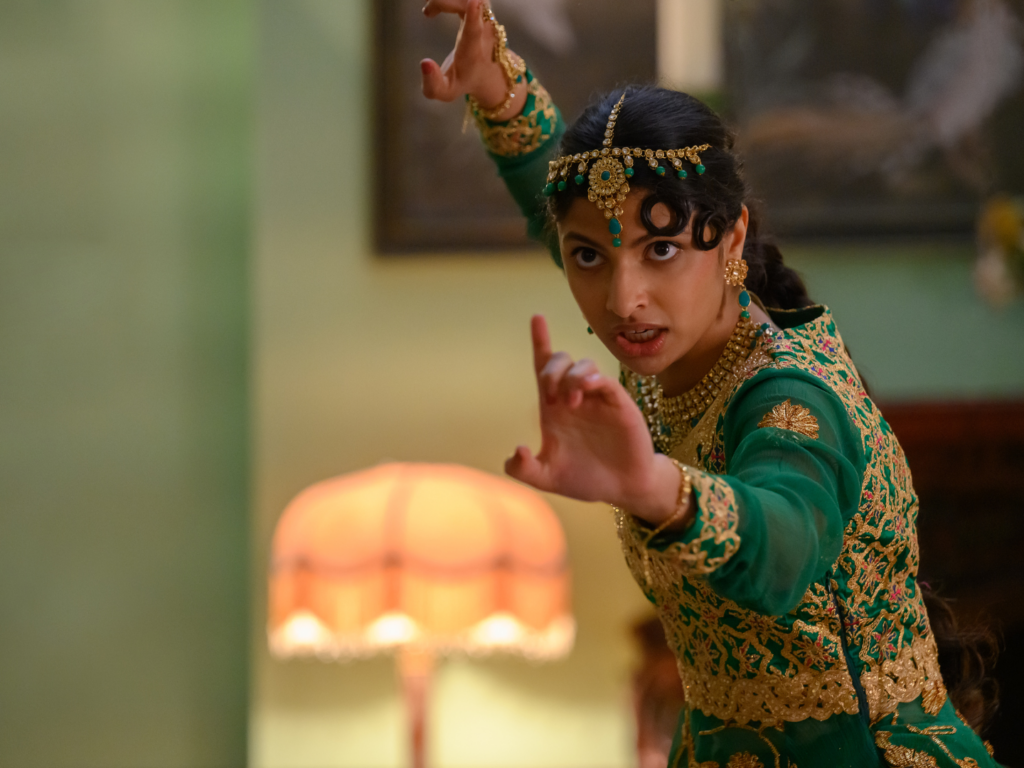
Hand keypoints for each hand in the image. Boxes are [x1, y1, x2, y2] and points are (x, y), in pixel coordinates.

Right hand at [420, 0, 526, 117]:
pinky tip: (434, 7)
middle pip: (468, 4)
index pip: (475, 30)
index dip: (473, 15)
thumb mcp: (446, 92)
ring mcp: (485, 16)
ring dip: (445, 0)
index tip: (474, 0)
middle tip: (426, 12)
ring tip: (428, 11)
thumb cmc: (464, 81)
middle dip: (444, 2)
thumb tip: (424, 63)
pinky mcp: (482, 6)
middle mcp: (483, 30)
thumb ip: (432, 85)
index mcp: (473, 51)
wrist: (491, 71)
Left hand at [505, 316, 685, 524]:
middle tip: (551, 394)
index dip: (540, 341)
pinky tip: (587, 392)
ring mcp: (597, 399)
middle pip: (561, 360)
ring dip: (572, 377)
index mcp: (554, 409)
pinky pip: (606, 381)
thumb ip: (523, 469)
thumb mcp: (546, 478)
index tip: (537, 318)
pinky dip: (594, 380)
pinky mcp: (618, 406)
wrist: (622, 489)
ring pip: (584, 365)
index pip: (544, 367)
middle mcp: (575, 398)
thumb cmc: (585, 478)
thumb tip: (516, 449)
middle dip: (552, 367)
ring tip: (571, 402)